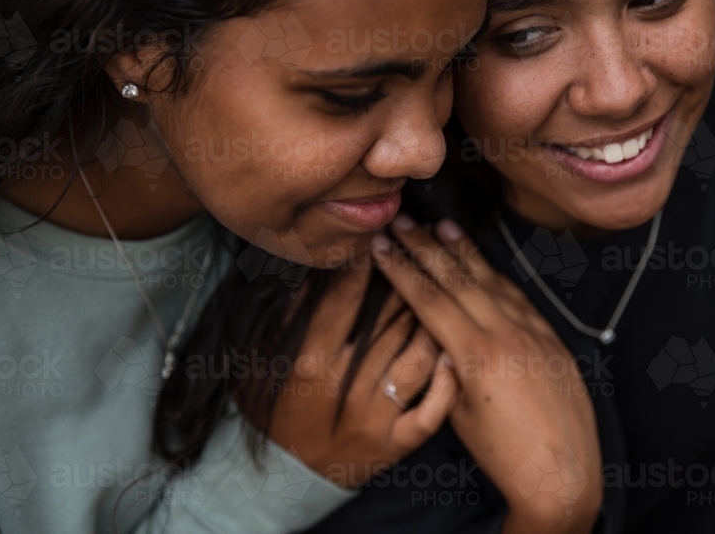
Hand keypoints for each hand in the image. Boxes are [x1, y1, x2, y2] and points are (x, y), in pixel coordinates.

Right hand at [266, 264, 458, 487]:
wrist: (285, 479)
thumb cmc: (271, 414)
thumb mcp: (261, 365)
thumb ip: (285, 321)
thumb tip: (309, 274)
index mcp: (311, 367)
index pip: (343, 303)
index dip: (360, 266)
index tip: (373, 236)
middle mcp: (347, 392)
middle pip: (388, 323)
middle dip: (405, 280)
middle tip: (418, 248)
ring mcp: (377, 419)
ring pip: (418, 356)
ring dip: (434, 318)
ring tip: (443, 286)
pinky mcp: (397, 445)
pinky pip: (434, 408)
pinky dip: (446, 378)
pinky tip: (453, 351)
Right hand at [371, 216, 602, 533]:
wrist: (562, 472)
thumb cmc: (504, 452)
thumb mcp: (457, 410)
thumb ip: (446, 363)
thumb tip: (437, 332)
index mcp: (475, 353)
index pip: (428, 297)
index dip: (401, 268)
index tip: (381, 245)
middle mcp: (505, 332)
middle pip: (456, 277)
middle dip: (425, 246)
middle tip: (403, 221)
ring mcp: (532, 331)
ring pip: (491, 278)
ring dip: (463, 250)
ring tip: (441, 226)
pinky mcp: (550, 337)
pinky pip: (517, 295)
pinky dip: (494, 275)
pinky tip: (481, 263)